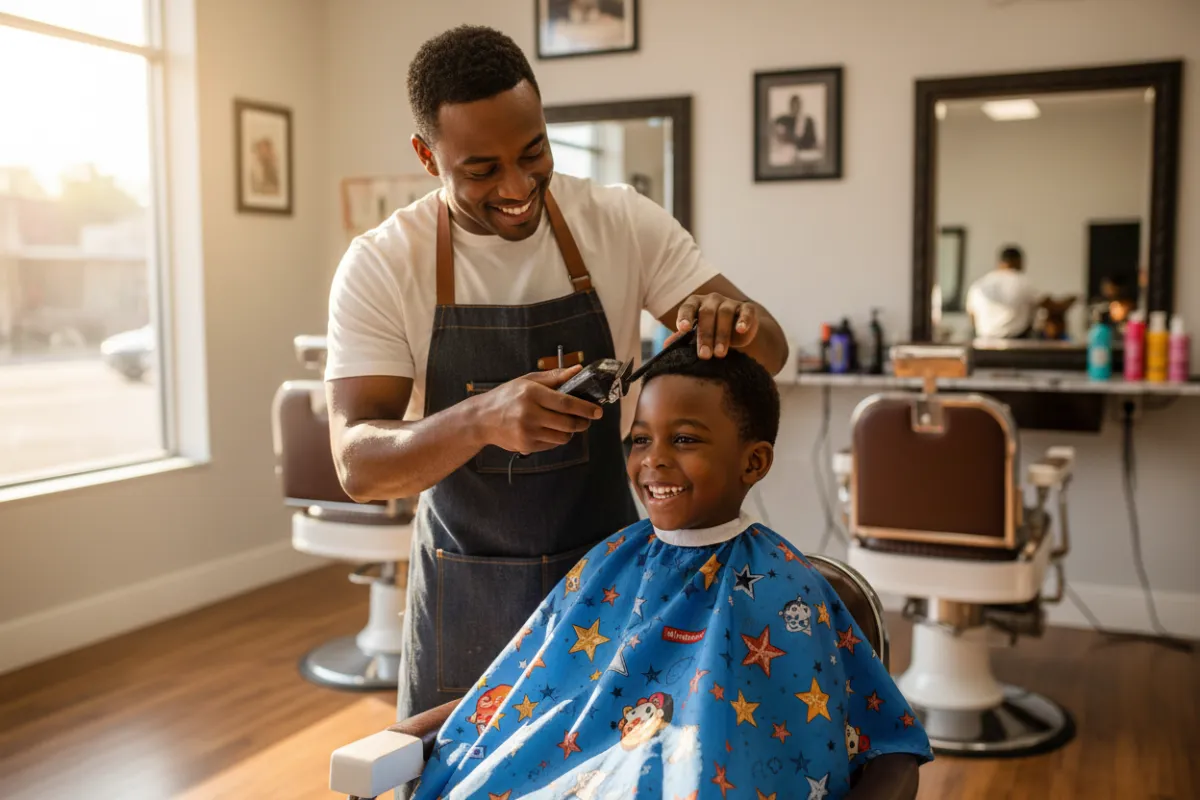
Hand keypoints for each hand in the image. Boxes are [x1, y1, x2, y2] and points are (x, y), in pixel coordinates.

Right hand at [471, 366, 602, 453]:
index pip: (566, 403)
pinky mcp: (526, 446)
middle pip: (568, 423)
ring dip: (570, 431)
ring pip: (562, 436)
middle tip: (587, 419)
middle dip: (582, 423)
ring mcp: (527, 432)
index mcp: (531, 394)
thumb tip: (578, 369)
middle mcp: (529, 414)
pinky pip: (552, 444)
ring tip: (567, 423)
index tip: (598, 411)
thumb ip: (554, 377)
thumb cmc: (506, 397)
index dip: (585, 408)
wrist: (482, 419)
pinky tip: (549, 429)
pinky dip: (556, 438)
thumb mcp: (527, 381)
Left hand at [669, 292, 759, 358]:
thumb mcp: (695, 335)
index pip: (688, 307)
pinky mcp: (747, 308)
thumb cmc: (711, 332)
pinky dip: (743, 320)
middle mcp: (711, 300)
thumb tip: (666, 345)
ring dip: (722, 334)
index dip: (685, 317)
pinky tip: (740, 330)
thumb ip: (682, 338)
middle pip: (707, 314)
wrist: (738, 329)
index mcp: (695, 304)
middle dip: (705, 336)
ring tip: (719, 354)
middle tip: (704, 355)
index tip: (683, 329)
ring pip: (725, 314)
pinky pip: (746, 312)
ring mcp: (730, 302)